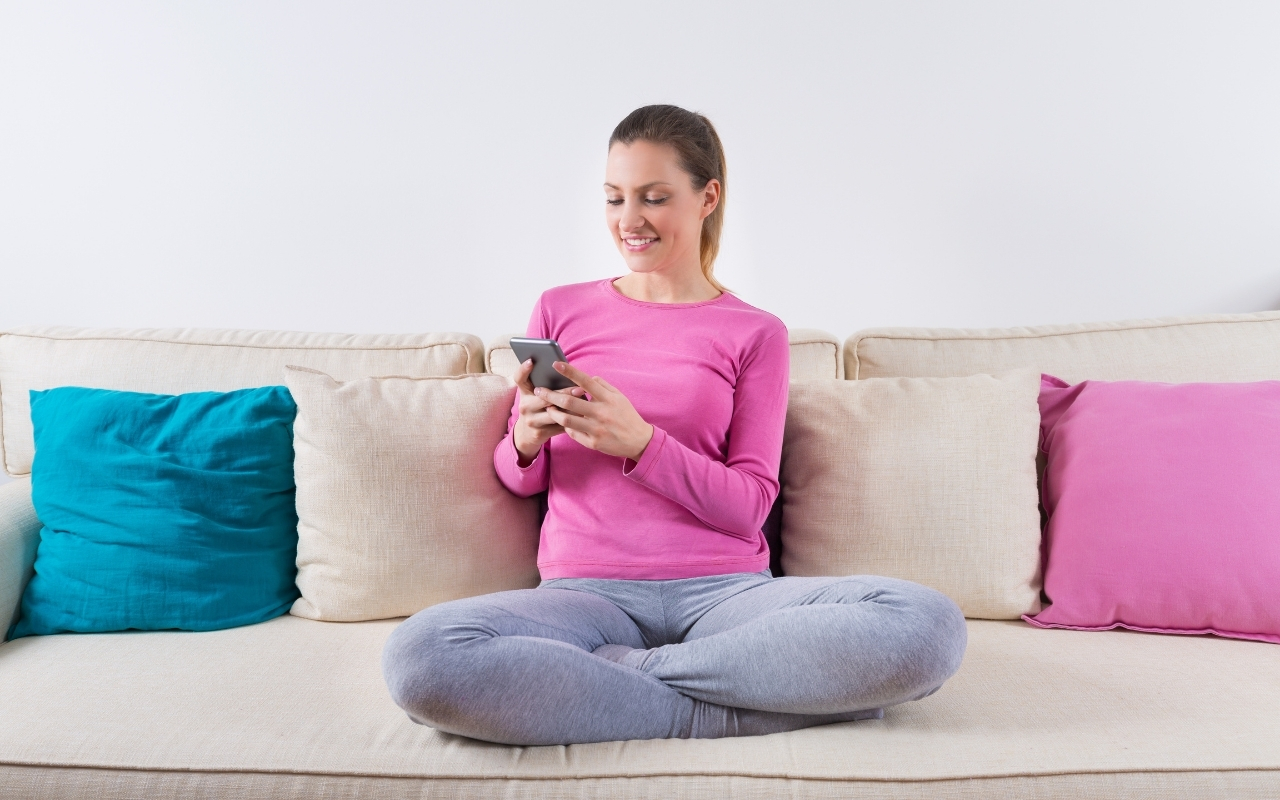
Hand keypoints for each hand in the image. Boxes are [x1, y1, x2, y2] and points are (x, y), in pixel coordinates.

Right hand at [512, 358, 585, 465]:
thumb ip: (547, 385)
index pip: (519, 378)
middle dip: (564, 393)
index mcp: (524, 393)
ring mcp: (531, 421)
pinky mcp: (539, 433)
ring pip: (554, 413)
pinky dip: (572, 421)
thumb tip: (566, 372)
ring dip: (572, 409)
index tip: (531, 360)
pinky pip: (559, 426)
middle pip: (544, 398)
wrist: (527, 434)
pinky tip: (583, 417)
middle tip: (579, 389)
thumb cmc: (538, 408)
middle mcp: (525, 406)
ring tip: (585, 403)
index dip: (523, 369)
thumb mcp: (536, 396)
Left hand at [536, 361, 653, 461]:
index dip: (570, 371)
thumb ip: (602, 386)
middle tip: (539, 390)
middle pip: (569, 401)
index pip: (585, 381)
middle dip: (550, 394)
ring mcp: (596, 428)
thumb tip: (587, 378)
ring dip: (553, 412)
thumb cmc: (627, 415)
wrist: (638, 440)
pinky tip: (561, 421)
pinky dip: (565, 426)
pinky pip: (572, 433)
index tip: (556, 364)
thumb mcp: (619, 397)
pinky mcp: (592, 442)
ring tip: (548, 407)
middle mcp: (601, 412)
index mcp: (607, 398)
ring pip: (566, 419)